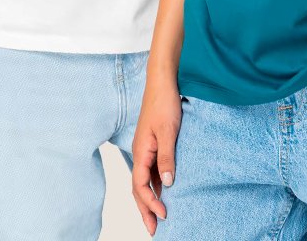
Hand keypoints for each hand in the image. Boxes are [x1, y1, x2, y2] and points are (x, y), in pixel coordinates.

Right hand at [131, 74, 182, 234]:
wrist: (163, 81)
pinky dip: (155, 185)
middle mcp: (141, 152)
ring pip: (144, 180)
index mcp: (141, 151)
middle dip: (145, 209)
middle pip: (138, 187)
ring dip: (149, 199)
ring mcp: (147, 148)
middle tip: (153, 230)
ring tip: (157, 217)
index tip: (163, 215)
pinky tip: (163, 192)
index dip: (149, 202)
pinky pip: (151, 170)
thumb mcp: (168, 131)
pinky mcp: (154, 143)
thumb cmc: (164, 103)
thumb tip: (167, 184)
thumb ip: (167, 158)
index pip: (140, 185)